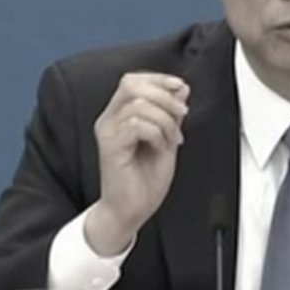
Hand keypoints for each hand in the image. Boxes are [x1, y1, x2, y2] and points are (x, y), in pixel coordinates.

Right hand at [85, 72, 190, 255]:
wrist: (131, 210)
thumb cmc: (144, 180)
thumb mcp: (166, 139)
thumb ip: (171, 114)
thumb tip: (181, 89)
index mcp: (119, 115)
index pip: (133, 80)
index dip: (159, 78)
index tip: (180, 88)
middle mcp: (109, 120)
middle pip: (132, 85)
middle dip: (164, 96)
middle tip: (181, 115)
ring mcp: (108, 133)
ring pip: (139, 104)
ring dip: (165, 120)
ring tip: (171, 139)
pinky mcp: (111, 148)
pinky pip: (137, 125)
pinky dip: (157, 133)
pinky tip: (161, 148)